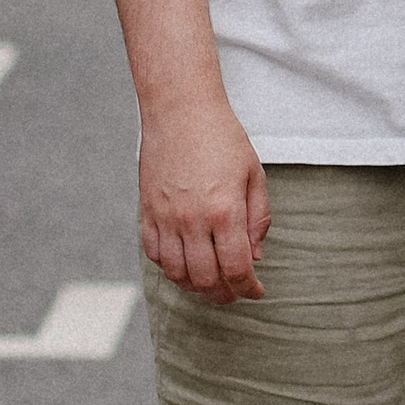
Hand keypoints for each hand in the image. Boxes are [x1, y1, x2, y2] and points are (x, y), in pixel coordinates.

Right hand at [137, 90, 269, 302]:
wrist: (180, 109)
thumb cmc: (222, 137)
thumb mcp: (254, 174)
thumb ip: (258, 219)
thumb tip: (255, 257)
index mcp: (225, 211)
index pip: (236, 268)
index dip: (248, 288)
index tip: (255, 292)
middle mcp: (192, 220)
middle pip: (206, 279)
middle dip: (224, 295)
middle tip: (235, 294)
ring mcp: (165, 218)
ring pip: (177, 273)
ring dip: (195, 286)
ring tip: (211, 284)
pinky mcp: (146, 212)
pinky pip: (155, 254)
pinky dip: (170, 268)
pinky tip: (185, 264)